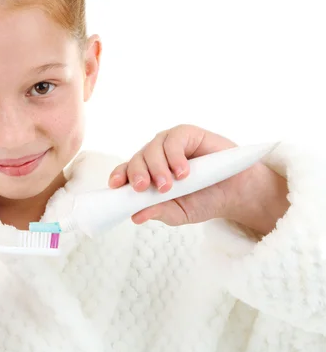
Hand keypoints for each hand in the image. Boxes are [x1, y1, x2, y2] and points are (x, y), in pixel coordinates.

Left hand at [108, 124, 287, 231]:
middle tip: (144, 188)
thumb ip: (158, 212)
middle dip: (137, 174)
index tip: (116, 186)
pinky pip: (174, 140)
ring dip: (157, 168)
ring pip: (152, 148)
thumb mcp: (178, 213)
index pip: (125, 172)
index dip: (118, 176)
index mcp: (147, 174)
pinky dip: (175, 156)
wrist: (235, 193)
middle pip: (136, 159)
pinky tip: (183, 172)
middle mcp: (155, 157)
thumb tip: (136, 216)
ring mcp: (170, 144)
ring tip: (169, 186)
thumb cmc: (204, 200)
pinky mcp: (188, 134)